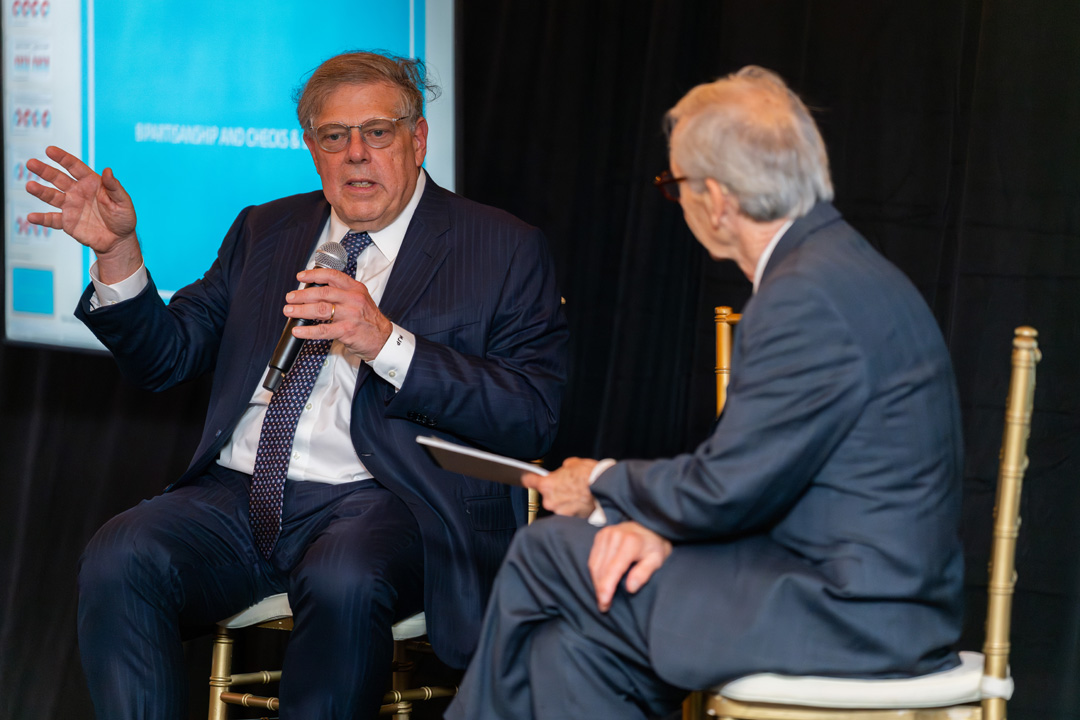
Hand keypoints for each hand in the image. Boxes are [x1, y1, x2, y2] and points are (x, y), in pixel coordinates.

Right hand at [25, 146, 140, 282]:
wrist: (119, 240)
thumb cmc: (123, 218)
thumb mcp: (123, 201)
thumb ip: (114, 187)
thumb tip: (108, 170)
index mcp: (91, 183)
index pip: (75, 167)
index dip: (63, 158)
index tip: (50, 150)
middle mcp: (77, 192)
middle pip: (58, 178)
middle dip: (45, 170)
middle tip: (31, 163)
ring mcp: (70, 206)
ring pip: (52, 196)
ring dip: (40, 191)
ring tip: (30, 186)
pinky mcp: (67, 222)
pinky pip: (52, 220)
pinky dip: (42, 219)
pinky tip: (32, 217)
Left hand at [282, 266, 392, 360]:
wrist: (383, 339)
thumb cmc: (369, 320)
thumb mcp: (360, 300)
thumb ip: (342, 293)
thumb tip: (316, 291)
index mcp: (355, 289)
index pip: (332, 276)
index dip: (314, 274)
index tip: (301, 277)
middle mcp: (353, 299)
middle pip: (322, 293)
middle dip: (302, 295)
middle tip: (290, 298)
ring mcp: (350, 315)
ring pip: (320, 310)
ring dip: (301, 310)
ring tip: (289, 311)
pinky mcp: (347, 331)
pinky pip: (323, 330)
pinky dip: (308, 330)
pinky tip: (298, 330)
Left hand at [522, 457, 597, 517]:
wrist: (606, 489)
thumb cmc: (590, 475)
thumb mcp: (574, 463)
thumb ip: (563, 468)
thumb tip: (565, 470)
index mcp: (547, 485)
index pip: (529, 481)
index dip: (529, 478)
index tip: (528, 478)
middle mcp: (550, 500)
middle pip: (547, 494)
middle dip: (555, 490)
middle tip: (568, 485)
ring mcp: (559, 512)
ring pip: (557, 504)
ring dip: (564, 500)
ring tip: (578, 493)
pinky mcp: (570, 519)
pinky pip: (567, 511)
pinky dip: (572, 507)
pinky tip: (581, 501)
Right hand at [588, 521, 671, 611]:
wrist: (650, 525)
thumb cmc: (655, 545)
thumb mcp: (657, 560)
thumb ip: (644, 573)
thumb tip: (630, 588)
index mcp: (630, 542)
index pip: (613, 569)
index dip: (606, 588)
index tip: (604, 604)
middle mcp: (615, 536)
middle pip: (601, 569)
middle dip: (600, 590)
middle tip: (604, 606)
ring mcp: (606, 534)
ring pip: (594, 564)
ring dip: (596, 582)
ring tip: (602, 597)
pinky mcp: (600, 535)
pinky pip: (593, 558)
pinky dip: (595, 572)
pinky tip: (600, 582)